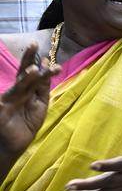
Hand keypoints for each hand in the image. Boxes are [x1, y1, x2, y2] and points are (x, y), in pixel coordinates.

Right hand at [0, 43, 57, 163]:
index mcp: (26, 90)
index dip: (38, 63)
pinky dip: (16, 89)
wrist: (13, 146)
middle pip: (23, 73)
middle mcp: (16, 92)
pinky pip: (9, 97)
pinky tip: (19, 84)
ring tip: (34, 69)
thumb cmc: (26, 124)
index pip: (32, 73)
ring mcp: (7, 99)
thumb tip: (46, 65)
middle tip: (34, 44)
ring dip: (27, 77)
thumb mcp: (39, 104)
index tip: (47, 55)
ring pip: (20, 86)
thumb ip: (42, 87)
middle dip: (28, 59)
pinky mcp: (2, 108)